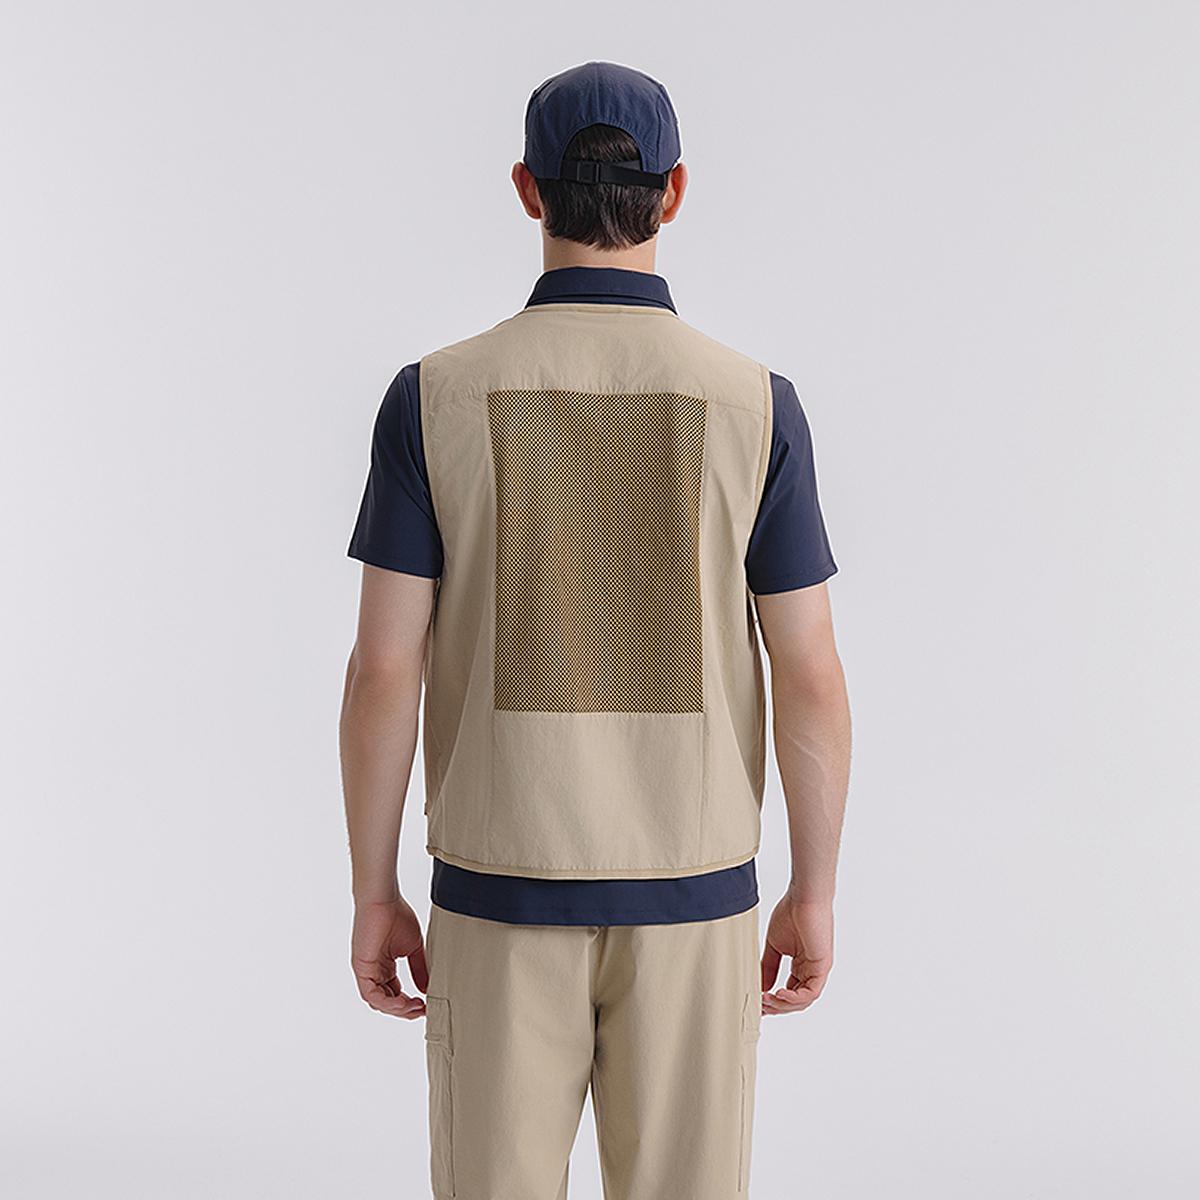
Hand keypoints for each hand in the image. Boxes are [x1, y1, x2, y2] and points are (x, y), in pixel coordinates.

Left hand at [351, 897, 428, 1018]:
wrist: (383, 900)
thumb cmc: (396, 915)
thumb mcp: (413, 947)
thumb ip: (419, 968)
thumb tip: (426, 989)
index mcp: (384, 966)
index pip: (394, 994)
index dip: (409, 1003)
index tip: (425, 1006)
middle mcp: (373, 971)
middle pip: (387, 1001)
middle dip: (405, 1010)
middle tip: (421, 1010)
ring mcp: (366, 971)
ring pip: (378, 1002)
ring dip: (397, 1009)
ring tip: (414, 1007)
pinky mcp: (361, 969)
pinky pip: (371, 994)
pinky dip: (387, 1002)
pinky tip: (402, 1001)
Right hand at [761, 893, 833, 1015]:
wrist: (803, 897)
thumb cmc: (791, 913)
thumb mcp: (774, 946)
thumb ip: (769, 967)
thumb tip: (761, 986)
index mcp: (802, 965)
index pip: (790, 991)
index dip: (775, 1001)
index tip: (759, 1004)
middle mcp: (811, 970)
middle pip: (796, 1000)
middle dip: (777, 1007)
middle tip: (760, 1006)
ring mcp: (818, 969)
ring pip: (804, 1000)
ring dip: (783, 1004)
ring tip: (766, 1001)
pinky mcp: (822, 967)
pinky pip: (811, 992)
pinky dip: (794, 997)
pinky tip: (779, 994)